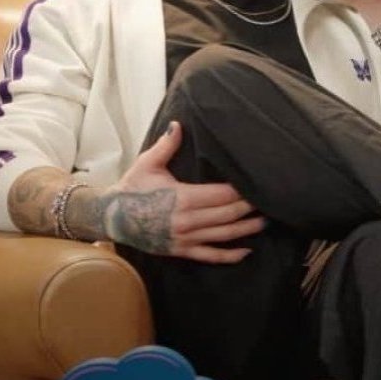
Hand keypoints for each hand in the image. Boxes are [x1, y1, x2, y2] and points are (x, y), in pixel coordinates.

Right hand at [104, 121, 265, 263]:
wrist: (110, 217)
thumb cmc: (131, 188)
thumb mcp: (147, 164)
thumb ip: (167, 145)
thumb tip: (178, 124)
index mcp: (182, 198)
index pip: (222, 194)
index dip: (242, 190)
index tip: (259, 182)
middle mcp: (187, 220)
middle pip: (229, 214)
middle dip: (250, 207)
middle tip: (270, 199)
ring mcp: (185, 238)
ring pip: (224, 235)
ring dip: (247, 229)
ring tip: (266, 220)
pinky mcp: (181, 250)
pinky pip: (210, 256)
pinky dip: (230, 256)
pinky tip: (246, 251)